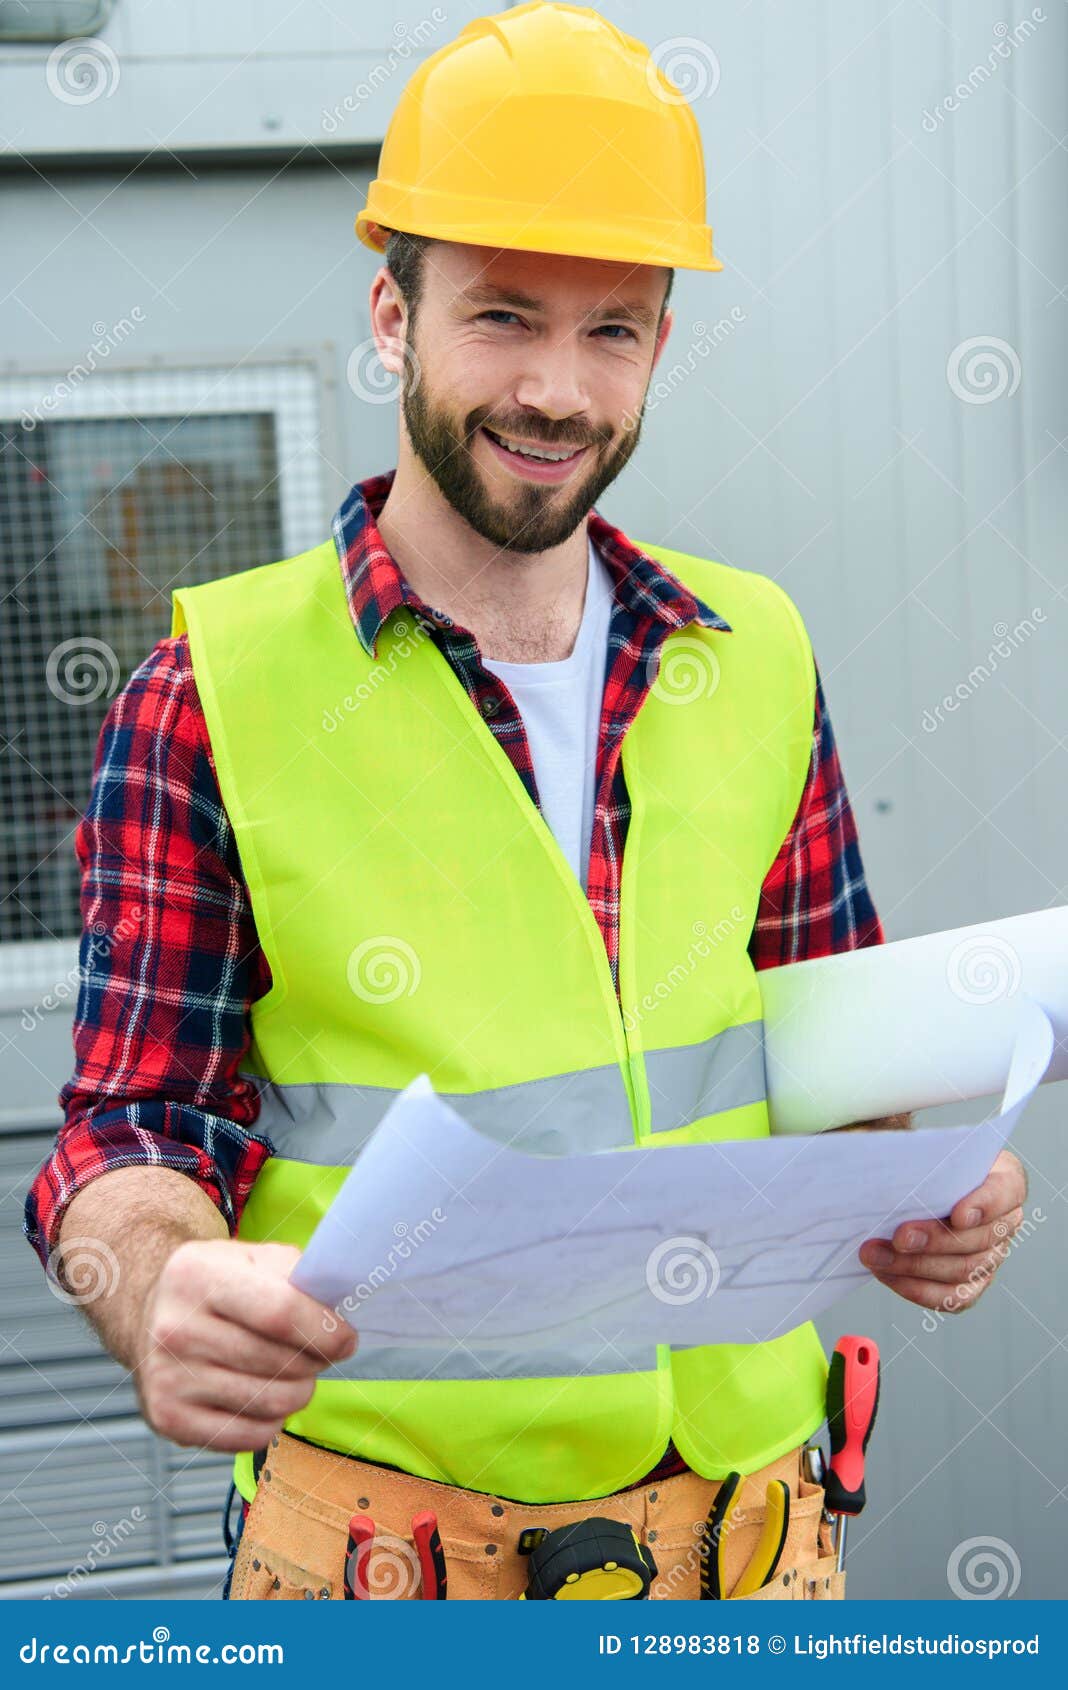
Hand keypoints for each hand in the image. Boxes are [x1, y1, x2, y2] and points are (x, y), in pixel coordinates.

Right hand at [135, 1239, 355, 1450]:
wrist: (149, 1314)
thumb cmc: (215, 1285)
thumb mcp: (250, 1257)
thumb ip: (296, 1275)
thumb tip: (337, 1310)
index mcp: (197, 1276)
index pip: (280, 1312)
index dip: (325, 1331)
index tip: (347, 1338)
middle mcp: (175, 1329)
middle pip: (279, 1363)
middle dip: (316, 1361)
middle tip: (319, 1353)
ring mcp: (168, 1378)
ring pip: (271, 1403)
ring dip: (299, 1391)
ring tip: (293, 1373)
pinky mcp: (168, 1419)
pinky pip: (251, 1435)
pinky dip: (273, 1420)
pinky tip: (265, 1395)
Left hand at [858, 1149, 1027, 1313]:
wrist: (917, 1187)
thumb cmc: (925, 1163)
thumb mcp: (927, 1149)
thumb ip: (921, 1157)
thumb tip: (888, 1167)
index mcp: (1004, 1180)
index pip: (1007, 1192)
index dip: (984, 1205)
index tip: (957, 1214)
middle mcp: (1005, 1222)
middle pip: (979, 1239)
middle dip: (935, 1240)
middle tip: (899, 1237)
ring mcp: (991, 1256)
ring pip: (963, 1270)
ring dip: (915, 1265)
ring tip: (876, 1255)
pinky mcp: (972, 1284)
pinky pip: (951, 1298)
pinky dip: (916, 1288)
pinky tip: (886, 1274)